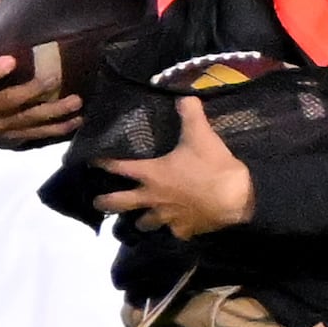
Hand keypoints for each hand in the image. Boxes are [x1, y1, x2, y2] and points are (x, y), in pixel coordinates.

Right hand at [0, 2, 83, 149]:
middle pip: (9, 101)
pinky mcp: (14, 139)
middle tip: (55, 76)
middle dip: (33, 91)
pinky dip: (59, 128)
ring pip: (28, 120)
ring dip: (54, 112)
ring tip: (77, 101)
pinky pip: (39, 134)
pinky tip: (77, 119)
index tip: (11, 60)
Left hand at [94, 91, 257, 236]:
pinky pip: (172, 232)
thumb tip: (184, 94)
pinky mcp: (183, 230)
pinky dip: (173, 229)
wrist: (236, 198)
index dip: (101, 163)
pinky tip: (176, 227)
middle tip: (97, 201)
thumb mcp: (201, 135)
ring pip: (143, 223)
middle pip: (118, 203)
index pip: (118, 167)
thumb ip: (190, 113)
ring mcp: (166, 217)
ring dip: (140, 219)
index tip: (91, 162)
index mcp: (151, 173)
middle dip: (104, 202)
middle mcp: (152, 197)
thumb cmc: (212, 166)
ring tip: (139, 217)